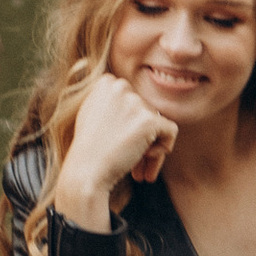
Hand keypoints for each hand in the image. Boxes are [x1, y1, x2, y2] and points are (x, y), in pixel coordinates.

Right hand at [49, 72, 177, 228]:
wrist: (85, 172)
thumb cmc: (88, 151)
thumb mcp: (93, 115)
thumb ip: (113, 103)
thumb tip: (136, 104)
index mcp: (106, 83)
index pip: (133, 100)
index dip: (130, 124)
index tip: (119, 142)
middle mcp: (121, 86)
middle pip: (146, 112)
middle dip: (142, 138)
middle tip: (133, 162)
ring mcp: (135, 102)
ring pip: (158, 123)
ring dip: (151, 147)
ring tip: (137, 170)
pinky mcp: (149, 120)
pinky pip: (171, 131)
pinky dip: (163, 150)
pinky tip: (145, 165)